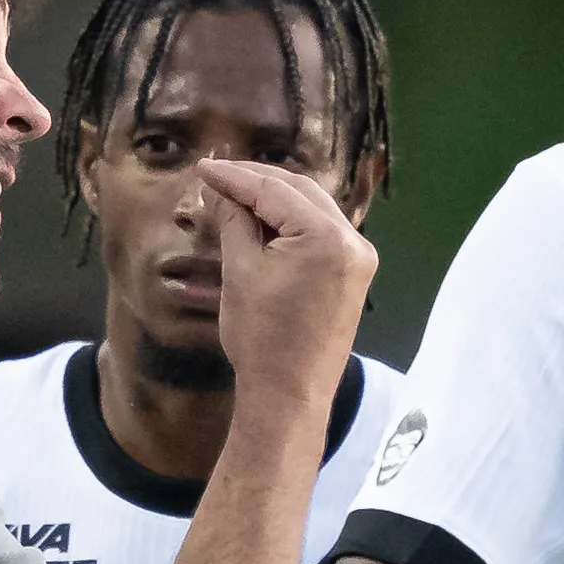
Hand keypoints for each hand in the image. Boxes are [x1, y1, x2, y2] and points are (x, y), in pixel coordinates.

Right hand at [199, 157, 375, 410]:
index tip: (204, 167)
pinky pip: (322, 235)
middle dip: (257, 183)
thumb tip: (221, 189)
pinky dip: (292, 225)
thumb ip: (234, 221)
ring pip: (313, 210)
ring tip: (234, 199)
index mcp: (327, 237)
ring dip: (275, 202)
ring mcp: (358, 259)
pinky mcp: (354, 276)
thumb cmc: (262, 338)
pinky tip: (262, 225)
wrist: (290, 395)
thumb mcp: (241, 271)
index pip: (274, 190)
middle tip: (217, 178)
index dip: (235, 177)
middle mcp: (353, 242)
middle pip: (300, 192)